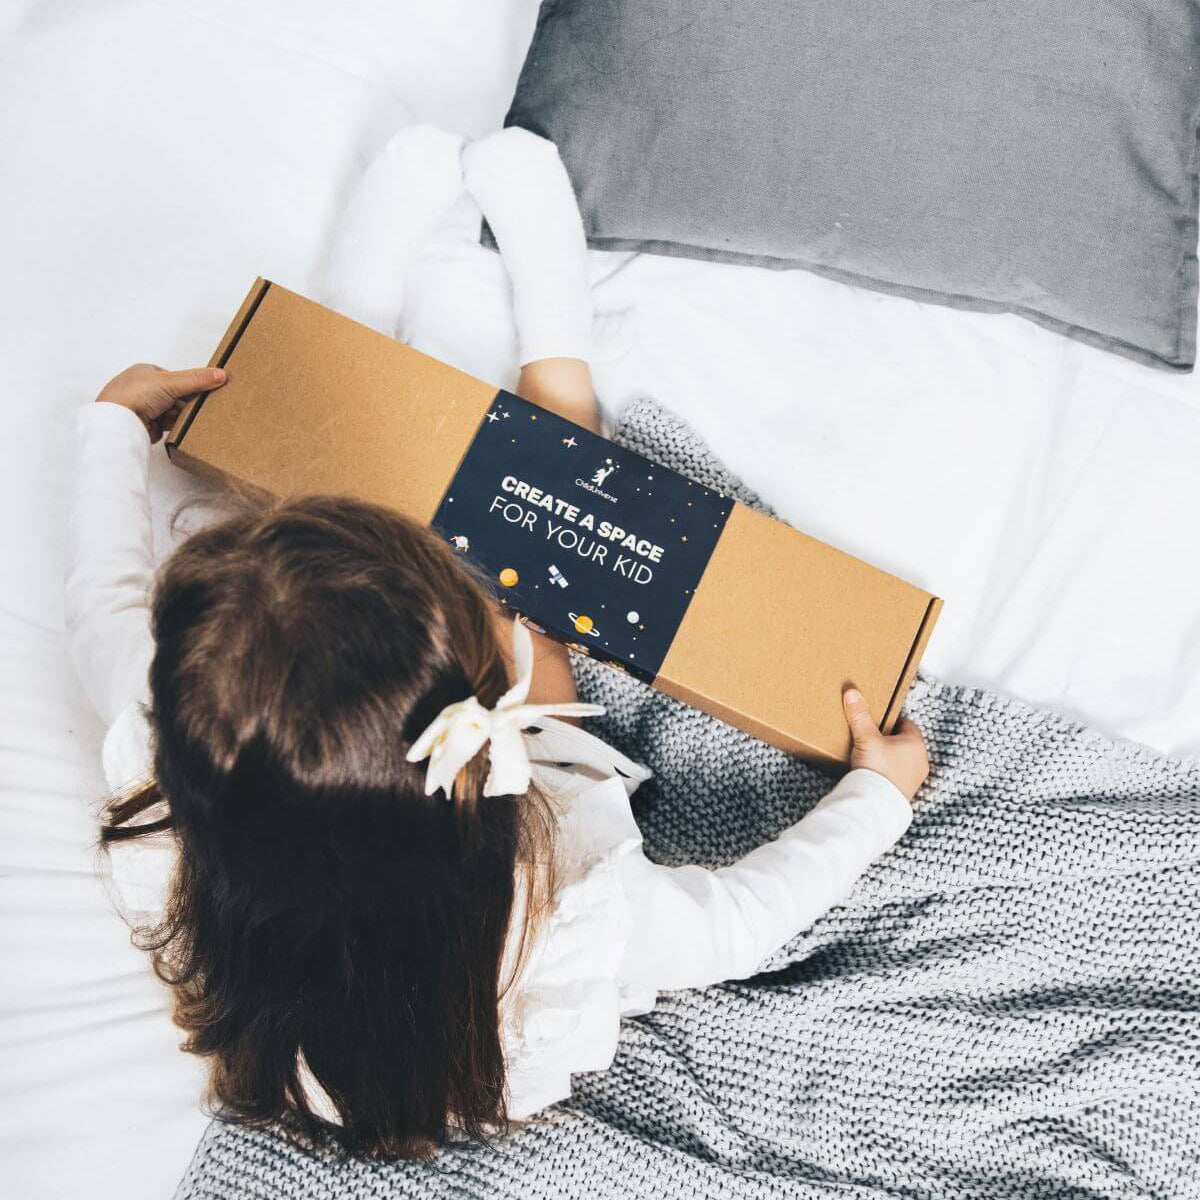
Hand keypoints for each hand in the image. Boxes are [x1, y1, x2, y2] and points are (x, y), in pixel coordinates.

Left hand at [95, 363, 226, 442]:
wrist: (118, 422)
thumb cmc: (135, 394)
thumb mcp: (170, 381)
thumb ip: (197, 379)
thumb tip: (222, 374)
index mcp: (146, 372)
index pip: (175, 378)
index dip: (190, 385)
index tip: (204, 391)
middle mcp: (143, 389)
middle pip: (176, 396)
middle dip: (186, 403)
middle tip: (201, 408)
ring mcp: (143, 408)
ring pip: (173, 411)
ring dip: (181, 416)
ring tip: (190, 419)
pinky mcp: (146, 425)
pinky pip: (167, 425)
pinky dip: (175, 427)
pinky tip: (181, 428)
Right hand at [842, 688, 928, 801]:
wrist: (876, 806)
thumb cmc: (878, 769)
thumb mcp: (866, 738)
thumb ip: (860, 715)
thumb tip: (853, 692)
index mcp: (915, 744)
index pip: (907, 724)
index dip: (893, 720)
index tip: (880, 719)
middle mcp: (920, 761)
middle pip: (905, 743)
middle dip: (890, 739)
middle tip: (872, 736)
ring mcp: (914, 779)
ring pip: (902, 761)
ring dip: (890, 757)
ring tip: (871, 755)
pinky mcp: (905, 793)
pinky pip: (898, 777)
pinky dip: (888, 773)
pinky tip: (874, 773)